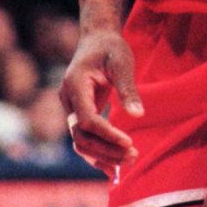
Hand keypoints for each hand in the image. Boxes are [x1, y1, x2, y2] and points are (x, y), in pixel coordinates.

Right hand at [59, 29, 142, 177]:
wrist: (97, 38)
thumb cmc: (110, 47)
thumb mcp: (122, 62)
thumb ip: (127, 88)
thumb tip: (138, 116)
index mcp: (75, 84)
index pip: (87, 119)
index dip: (106, 134)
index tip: (128, 141)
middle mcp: (68, 99)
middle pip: (81, 136)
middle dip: (106, 150)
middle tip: (133, 157)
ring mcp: (71, 108)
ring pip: (80, 142)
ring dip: (103, 155)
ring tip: (129, 161)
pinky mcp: (79, 114)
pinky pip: (84, 139)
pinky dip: (97, 153)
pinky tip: (114, 167)